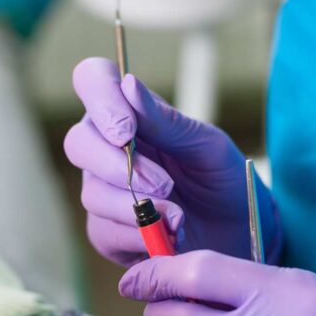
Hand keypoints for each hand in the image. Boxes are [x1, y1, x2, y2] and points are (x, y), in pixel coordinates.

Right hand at [63, 58, 279, 265]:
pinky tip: (168, 235)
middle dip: (118, 166)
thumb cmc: (222, 178)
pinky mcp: (107, 232)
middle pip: (78, 143)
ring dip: (136, 206)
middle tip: (164, 184)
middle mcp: (105, 148)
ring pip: (93, 193)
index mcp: (127, 112)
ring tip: (179, 217)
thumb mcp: (206, 145)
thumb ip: (166, 121)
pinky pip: (105, 231)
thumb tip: (129, 84)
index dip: (100, 99)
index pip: (92, 81)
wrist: (237, 232)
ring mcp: (102, 190)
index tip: (128, 129)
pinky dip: (139, 234)